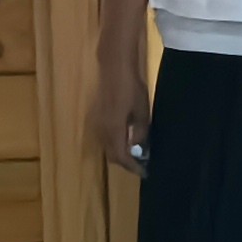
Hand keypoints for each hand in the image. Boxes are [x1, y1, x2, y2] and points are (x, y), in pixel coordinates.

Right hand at [86, 58, 145, 172]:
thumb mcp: (142, 112)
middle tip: (141, 165)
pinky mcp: (97, 117)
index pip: (121, 157)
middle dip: (126, 163)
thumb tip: (139, 148)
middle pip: (112, 155)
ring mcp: (97, 124)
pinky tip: (126, 140)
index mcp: (113, 130)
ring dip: (120, 154)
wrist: (114, 69)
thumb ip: (140, 132)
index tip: (144, 172)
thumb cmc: (131, 88)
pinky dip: (115, 144)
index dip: (132, 167)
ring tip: (135, 155)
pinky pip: (105, 138)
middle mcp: (102, 130)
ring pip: (107, 147)